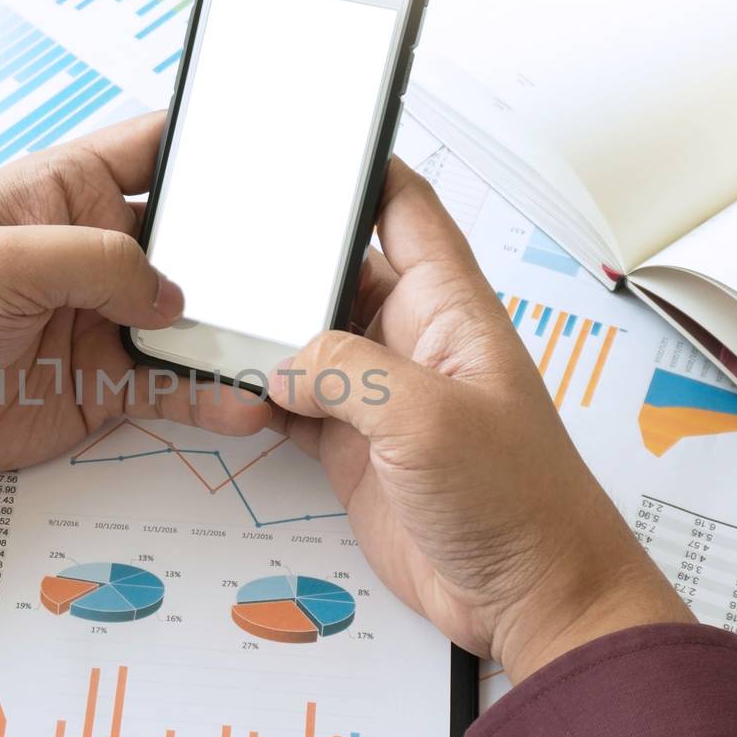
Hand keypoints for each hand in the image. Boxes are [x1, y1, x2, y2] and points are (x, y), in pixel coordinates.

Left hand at [0, 112, 270, 516]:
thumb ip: (91, 261)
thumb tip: (171, 290)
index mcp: (69, 190)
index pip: (160, 148)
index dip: (220, 143)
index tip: (284, 149)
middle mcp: (98, 249)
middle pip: (197, 238)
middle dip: (250, 248)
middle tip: (310, 262)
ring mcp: (105, 318)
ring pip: (196, 316)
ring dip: (241, 328)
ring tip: (297, 340)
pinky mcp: (103, 383)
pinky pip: (174, 385)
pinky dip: (213, 393)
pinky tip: (249, 400)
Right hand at [267, 159, 690, 681]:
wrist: (530, 597)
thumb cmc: (519, 502)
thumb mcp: (427, 419)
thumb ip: (346, 373)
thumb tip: (282, 368)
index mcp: (448, 308)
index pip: (405, 208)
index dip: (360, 167)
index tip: (306, 139)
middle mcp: (411, 341)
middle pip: (336, 272)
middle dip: (283, 259)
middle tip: (220, 244)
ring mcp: (380, 395)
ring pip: (304, 340)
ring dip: (261, 335)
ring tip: (206, 319)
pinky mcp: (355, 446)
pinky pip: (295, 402)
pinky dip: (258, 397)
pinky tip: (226, 391)